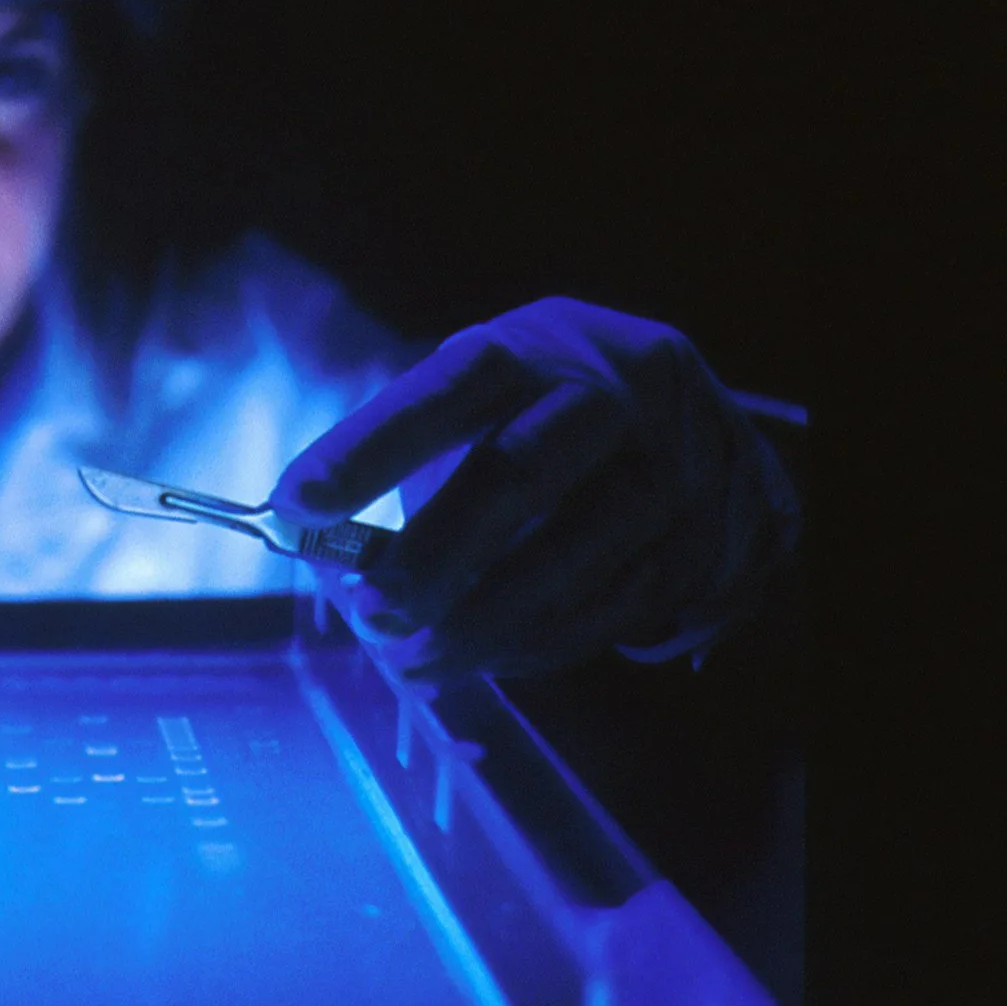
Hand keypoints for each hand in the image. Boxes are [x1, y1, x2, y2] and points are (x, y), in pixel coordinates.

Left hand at [273, 298, 798, 678]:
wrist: (712, 431)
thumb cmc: (549, 422)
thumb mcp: (484, 409)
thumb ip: (410, 469)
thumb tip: (329, 556)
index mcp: (534, 346)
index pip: (442, 390)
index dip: (366, 448)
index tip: (294, 507)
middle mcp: (615, 389)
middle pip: (516, 474)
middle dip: (433, 558)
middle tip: (372, 618)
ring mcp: (677, 461)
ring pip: (571, 556)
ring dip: (481, 624)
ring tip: (416, 660)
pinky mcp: (711, 536)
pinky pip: (613, 606)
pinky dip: (539, 643)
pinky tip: (490, 656)